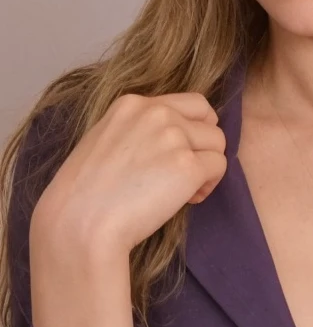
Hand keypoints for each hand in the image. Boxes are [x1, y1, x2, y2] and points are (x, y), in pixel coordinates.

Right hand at [31, 92, 226, 256]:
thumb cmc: (84, 194)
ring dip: (207, 167)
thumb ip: (139, 129)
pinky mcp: (188, 166)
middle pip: (209, 121)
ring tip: (183, 191)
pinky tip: (187, 201)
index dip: (194, 128)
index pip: (192, 102)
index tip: (179, 151)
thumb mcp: (105, 139)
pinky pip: (219, 168)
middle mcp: (156, 112)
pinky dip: (208, 186)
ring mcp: (174, 137)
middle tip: (183, 173)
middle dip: (203, 146)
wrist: (79, 224)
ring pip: (218, 143)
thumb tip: (174, 136)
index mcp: (133, 103)